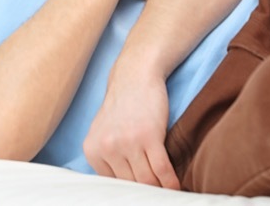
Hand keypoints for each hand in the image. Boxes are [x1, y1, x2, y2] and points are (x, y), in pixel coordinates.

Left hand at [83, 66, 179, 188]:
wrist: (135, 75)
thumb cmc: (123, 106)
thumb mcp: (104, 133)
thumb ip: (108, 159)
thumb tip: (123, 190)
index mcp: (92, 150)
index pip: (112, 184)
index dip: (130, 190)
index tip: (141, 194)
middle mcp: (107, 148)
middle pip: (131, 184)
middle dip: (146, 191)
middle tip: (157, 195)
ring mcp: (127, 142)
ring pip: (147, 181)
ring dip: (160, 190)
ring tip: (168, 194)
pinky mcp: (149, 136)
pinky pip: (162, 170)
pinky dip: (171, 182)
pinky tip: (176, 186)